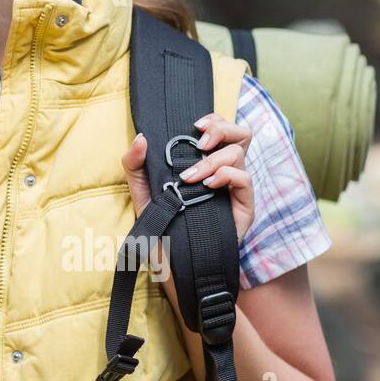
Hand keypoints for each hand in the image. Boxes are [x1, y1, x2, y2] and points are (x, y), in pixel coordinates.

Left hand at [120, 113, 254, 245]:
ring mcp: (234, 188)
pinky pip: (245, 179)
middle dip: (222, 129)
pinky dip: (226, 175)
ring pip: (239, 153)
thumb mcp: (141, 191)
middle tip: (200, 142)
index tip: (194, 125)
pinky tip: (207, 185)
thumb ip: (134, 164)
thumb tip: (141, 137)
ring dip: (212, 159)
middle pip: (240, 134)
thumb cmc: (160, 224)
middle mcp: (223, 171)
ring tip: (191, 176)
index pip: (220, 129)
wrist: (171, 260)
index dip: (213, 120)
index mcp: (204, 162)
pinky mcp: (243, 207)